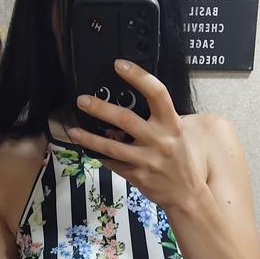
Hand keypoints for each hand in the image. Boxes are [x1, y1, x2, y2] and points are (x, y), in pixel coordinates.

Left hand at [69, 59, 205, 209]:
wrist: (185, 194)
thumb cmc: (179, 160)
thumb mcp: (177, 133)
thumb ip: (159, 118)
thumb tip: (131, 99)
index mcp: (172, 124)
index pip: (156, 93)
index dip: (138, 76)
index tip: (119, 65)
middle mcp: (160, 140)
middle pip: (125, 119)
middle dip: (100, 108)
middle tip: (83, 100)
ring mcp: (147, 159)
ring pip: (111, 146)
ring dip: (89, 137)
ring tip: (73, 130)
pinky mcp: (136, 175)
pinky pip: (112, 163)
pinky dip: (98, 155)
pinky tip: (87, 148)